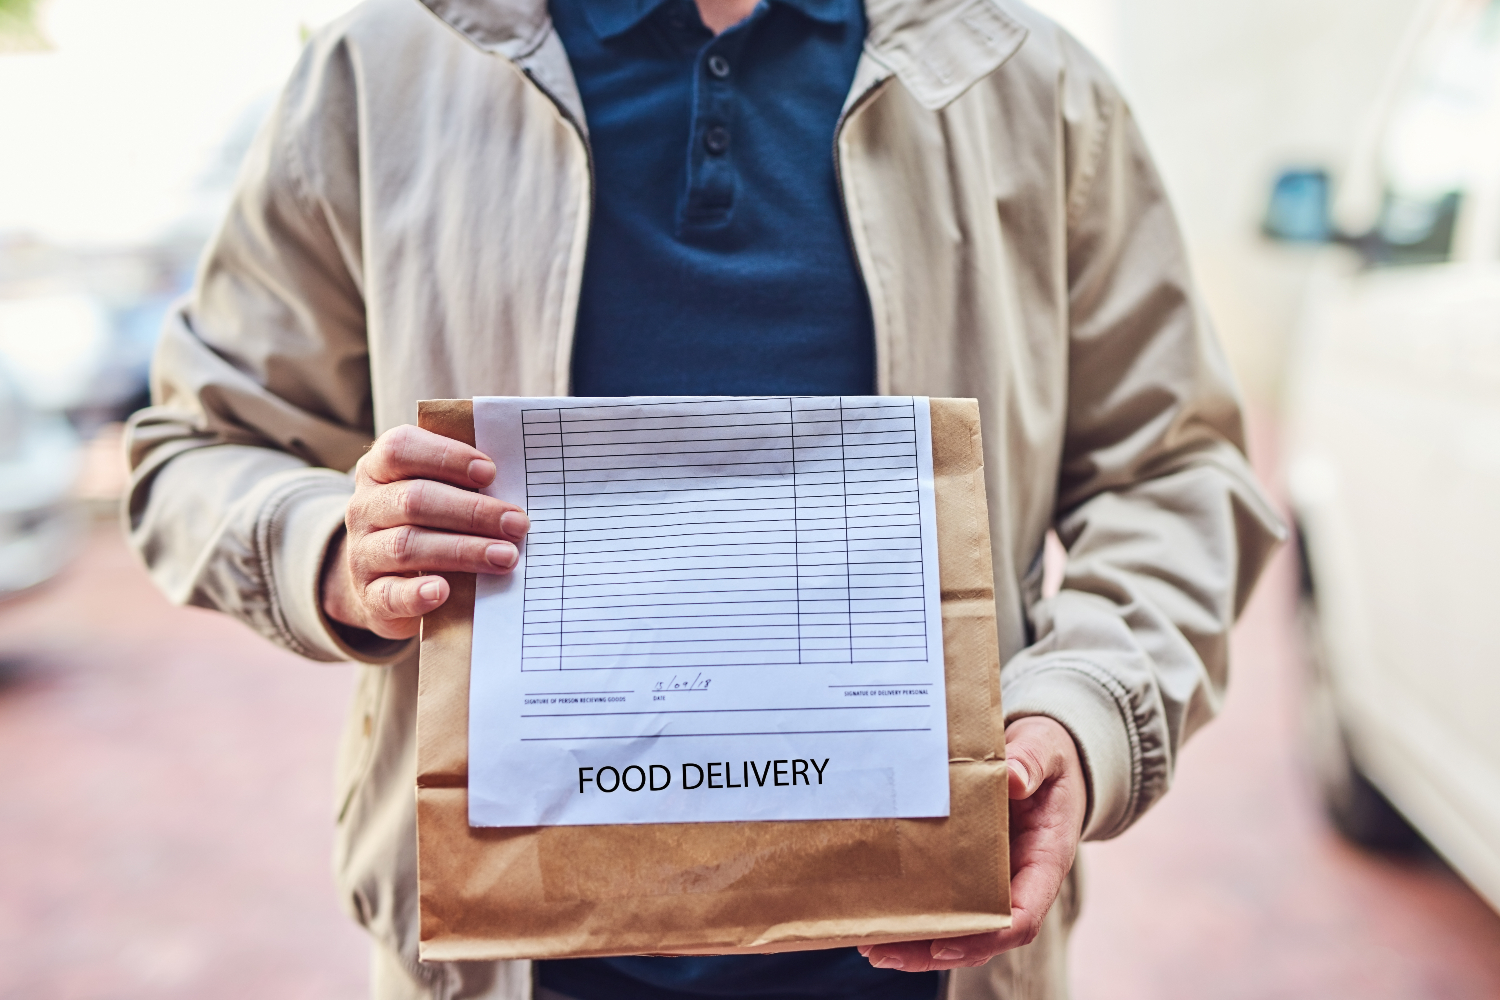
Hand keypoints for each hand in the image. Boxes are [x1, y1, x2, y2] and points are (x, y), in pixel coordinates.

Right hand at [321, 424, 528, 639]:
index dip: (446, 457)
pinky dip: (417, 593)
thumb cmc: (428, 525)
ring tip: (506, 557)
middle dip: (472, 511)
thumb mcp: (437, 496)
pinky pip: (389, 594)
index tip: (490, 472)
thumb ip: (464, 484)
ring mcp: (362, 553)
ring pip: (407, 545)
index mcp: (379, 470)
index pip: (400, 449)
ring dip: (463, 550)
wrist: (388, 584)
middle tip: (517, 523)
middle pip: (414, 500)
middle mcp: (365, 507)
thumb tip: (517, 484)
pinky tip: (444, 590)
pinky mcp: (369, 595)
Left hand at [860, 716, 1086, 971]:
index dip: (986, 935)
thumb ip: (1033, 762)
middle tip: (885, 950)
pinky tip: (878, 917)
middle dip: (935, 949)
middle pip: (983, 933)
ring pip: (961, 926)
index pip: (1023, 915)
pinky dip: (916, 914)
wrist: (1042, 756)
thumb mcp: (1046, 749)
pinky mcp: (969, 868)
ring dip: (918, 942)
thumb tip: (1014, 778)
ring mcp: (993, 878)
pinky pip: (946, 900)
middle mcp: (1018, 879)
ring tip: (871, 945)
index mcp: (1045, 859)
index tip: (945, 945)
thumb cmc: (1047, 756)